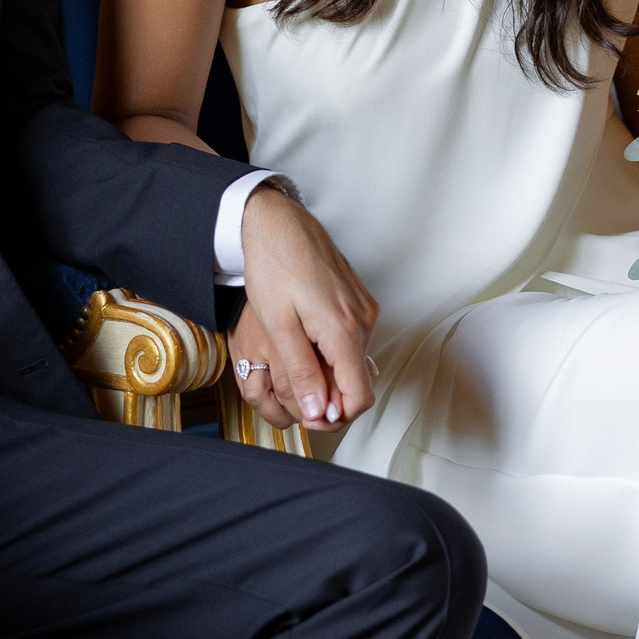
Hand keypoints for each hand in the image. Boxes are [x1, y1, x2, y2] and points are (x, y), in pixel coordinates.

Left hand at [233, 185, 378, 433]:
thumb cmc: (274, 266)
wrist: (278, 222)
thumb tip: (317, 412)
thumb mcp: (279, 327)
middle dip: (329, 396)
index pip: (359, 396)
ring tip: (295, 358)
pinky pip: (354, 340)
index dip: (335, 416)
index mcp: (344, 329)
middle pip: (358, 381)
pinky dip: (333, 351)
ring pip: (355, 361)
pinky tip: (306, 340)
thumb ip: (302, 372)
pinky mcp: (359, 300)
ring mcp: (364, 308)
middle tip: (294, 390)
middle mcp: (363, 320)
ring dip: (330, 373)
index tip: (308, 415)